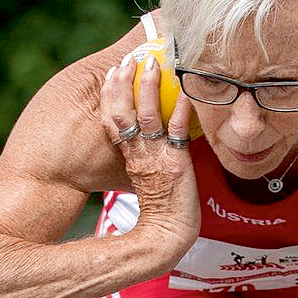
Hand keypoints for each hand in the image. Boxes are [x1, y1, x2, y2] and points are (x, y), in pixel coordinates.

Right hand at [100, 51, 199, 265]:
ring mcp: (157, 158)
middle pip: (123, 114)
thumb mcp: (147, 182)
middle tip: (128, 60)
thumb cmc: (164, 214)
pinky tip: (186, 90)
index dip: (112, 96)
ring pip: (146, 117)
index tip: (113, 74)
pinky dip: (181, 109)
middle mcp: (140, 155)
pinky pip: (177, 131)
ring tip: (152, 64)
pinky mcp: (176, 163)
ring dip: (148, 88)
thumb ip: (145, 162)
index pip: (113, 121)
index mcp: (131, 159)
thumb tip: (151, 144)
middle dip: (124, 84)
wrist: (169, 237)